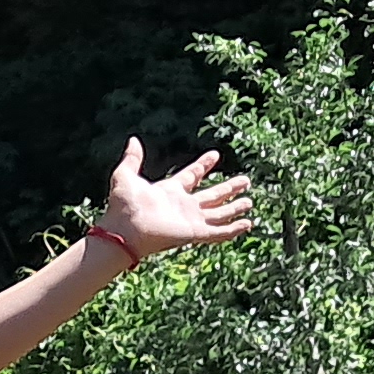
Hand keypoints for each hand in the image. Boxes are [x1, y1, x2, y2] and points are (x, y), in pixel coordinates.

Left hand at [102, 138, 257, 257]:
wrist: (125, 229)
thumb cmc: (123, 206)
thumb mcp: (125, 175)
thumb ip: (132, 159)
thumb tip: (133, 140)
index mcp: (169, 191)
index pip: (192, 176)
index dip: (203, 165)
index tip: (215, 155)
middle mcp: (183, 206)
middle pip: (212, 195)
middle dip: (229, 188)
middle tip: (245, 180)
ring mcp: (191, 220)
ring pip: (219, 213)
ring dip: (235, 207)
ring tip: (250, 201)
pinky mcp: (195, 233)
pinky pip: (219, 231)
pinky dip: (233, 228)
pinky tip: (247, 224)